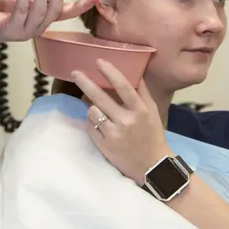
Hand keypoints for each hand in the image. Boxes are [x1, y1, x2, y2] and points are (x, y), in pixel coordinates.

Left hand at [73, 60, 170, 184]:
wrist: (153, 167)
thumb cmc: (152, 135)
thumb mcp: (152, 112)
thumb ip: (142, 92)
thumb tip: (135, 71)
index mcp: (141, 110)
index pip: (124, 87)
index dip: (111, 72)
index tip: (99, 61)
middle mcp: (127, 121)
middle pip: (101, 98)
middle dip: (86, 83)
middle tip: (75, 72)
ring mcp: (114, 134)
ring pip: (92, 111)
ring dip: (92, 107)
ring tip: (98, 109)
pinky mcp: (104, 146)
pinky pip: (90, 126)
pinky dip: (91, 122)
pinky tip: (98, 123)